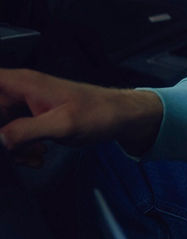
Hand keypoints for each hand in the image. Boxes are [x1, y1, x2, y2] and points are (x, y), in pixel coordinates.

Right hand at [0, 68, 161, 161]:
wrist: (121, 118)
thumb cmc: (100, 113)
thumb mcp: (63, 124)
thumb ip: (27, 131)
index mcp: (23, 83)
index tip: (1, 129)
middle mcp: (20, 90)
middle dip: (1, 136)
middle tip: (16, 150)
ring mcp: (26, 105)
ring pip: (2, 126)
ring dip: (11, 146)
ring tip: (33, 155)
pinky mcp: (33, 118)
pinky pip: (14, 134)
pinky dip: (21, 148)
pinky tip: (37, 156)